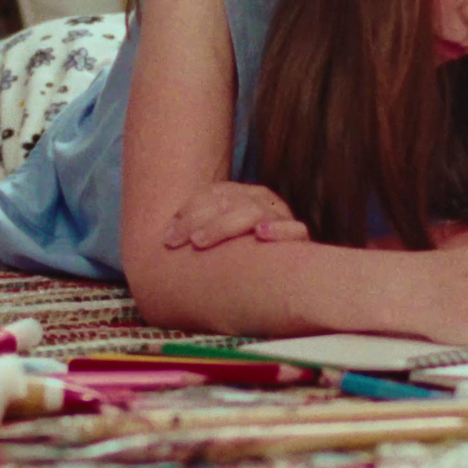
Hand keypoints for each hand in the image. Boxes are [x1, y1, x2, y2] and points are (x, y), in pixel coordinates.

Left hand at [161, 181, 309, 250]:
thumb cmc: (241, 255)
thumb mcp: (218, 237)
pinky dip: (279, 230)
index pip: (214, 194)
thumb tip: (168, 237)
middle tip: (177, 243)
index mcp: (243, 194)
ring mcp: (281, 217)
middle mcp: (262, 200)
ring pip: (253, 212)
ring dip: (223, 226)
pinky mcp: (299, 238)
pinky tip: (261, 234)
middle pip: (228, 202)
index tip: (167, 238)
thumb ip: (199, 228)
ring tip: (200, 241)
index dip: (188, 212)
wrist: (288, 273)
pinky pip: (296, 231)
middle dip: (198, 221)